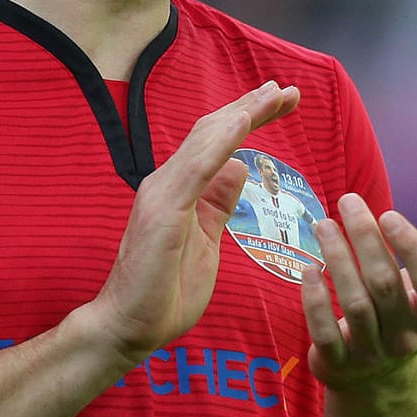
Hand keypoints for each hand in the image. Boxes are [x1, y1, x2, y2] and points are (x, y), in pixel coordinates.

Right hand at [83, 82, 299, 366]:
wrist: (127, 327)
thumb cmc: (165, 291)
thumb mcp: (206, 238)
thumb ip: (219, 202)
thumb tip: (240, 167)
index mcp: (180, 189)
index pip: (217, 142)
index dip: (249, 117)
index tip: (282, 101)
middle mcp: (168, 182)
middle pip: (213, 131)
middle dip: (252, 106)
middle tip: (288, 89)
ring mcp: (162, 193)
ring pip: (207, 140)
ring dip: (243, 113)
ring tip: (274, 94)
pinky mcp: (163, 211)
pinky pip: (198, 168)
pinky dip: (222, 141)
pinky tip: (244, 121)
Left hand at [302, 196, 416, 389]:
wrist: (377, 374)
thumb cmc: (415, 311)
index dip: (411, 248)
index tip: (389, 215)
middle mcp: (407, 339)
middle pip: (385, 286)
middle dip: (365, 238)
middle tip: (349, 201)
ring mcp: (371, 354)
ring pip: (354, 304)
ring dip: (337, 259)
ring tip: (325, 224)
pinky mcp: (337, 364)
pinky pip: (324, 331)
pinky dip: (314, 299)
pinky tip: (308, 267)